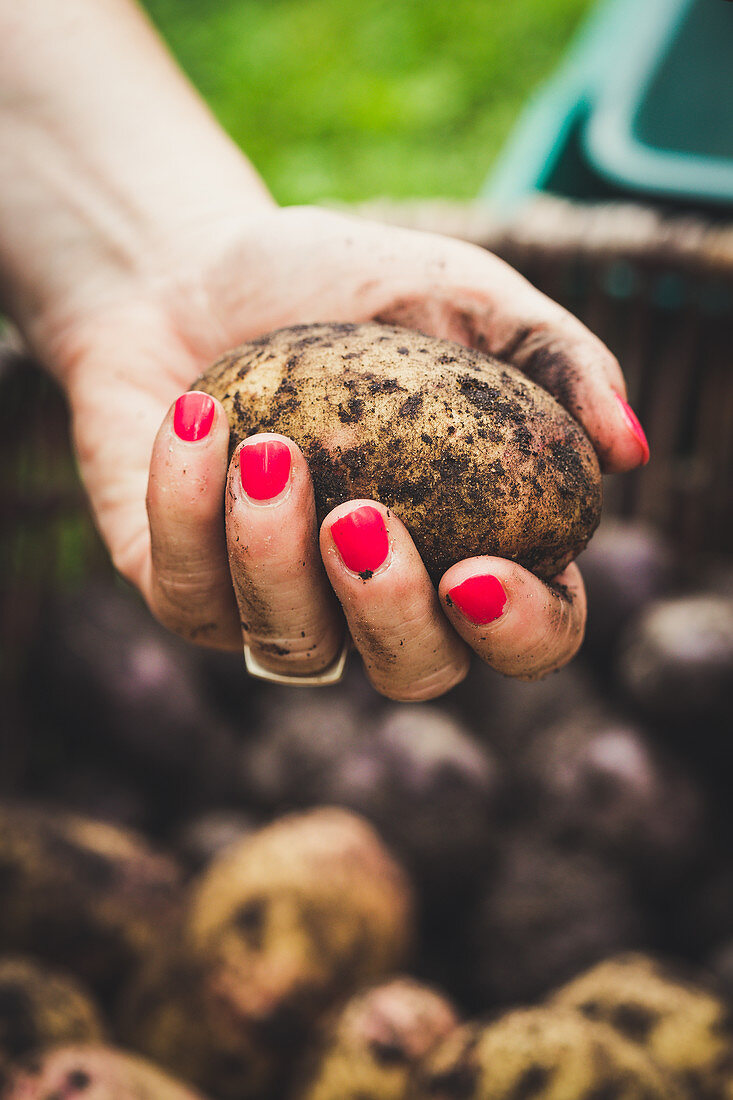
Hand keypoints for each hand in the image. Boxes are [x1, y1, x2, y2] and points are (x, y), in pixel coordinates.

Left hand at [49, 204, 647, 699]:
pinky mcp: (188, 591)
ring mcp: (282, 603)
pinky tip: (195, 418)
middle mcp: (379, 595)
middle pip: (415, 673)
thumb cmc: (339, 288)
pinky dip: (186, 508)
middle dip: (390, 614)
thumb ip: (556, 358)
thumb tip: (628, 449)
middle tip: (359, 516)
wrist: (190, 271)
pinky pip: (191, 594)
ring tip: (265, 447)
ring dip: (276, 558)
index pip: (526, 633)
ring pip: (295, 650)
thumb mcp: (461, 294)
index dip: (518, 630)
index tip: (477, 572)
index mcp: (469, 542)